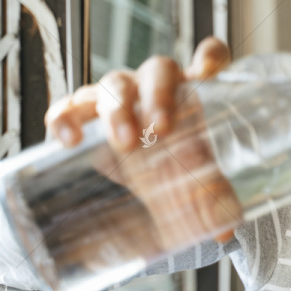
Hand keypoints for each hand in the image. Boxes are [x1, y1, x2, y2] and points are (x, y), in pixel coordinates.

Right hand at [44, 37, 236, 243]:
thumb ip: (214, 198)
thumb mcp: (200, 180)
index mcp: (195, 90)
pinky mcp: (87, 114)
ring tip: (125, 143)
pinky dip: (65, 117)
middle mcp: (157, 85)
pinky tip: (70, 139)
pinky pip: (70, 106)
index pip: (208, 58)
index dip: (210, 56)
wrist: (150, 177)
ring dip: (118, 110)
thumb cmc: (182, 166)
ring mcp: (121, 96)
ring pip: (114, 85)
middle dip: (158, 94)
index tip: (211, 68)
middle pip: (158, 70)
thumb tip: (225, 234)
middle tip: (162, 127)